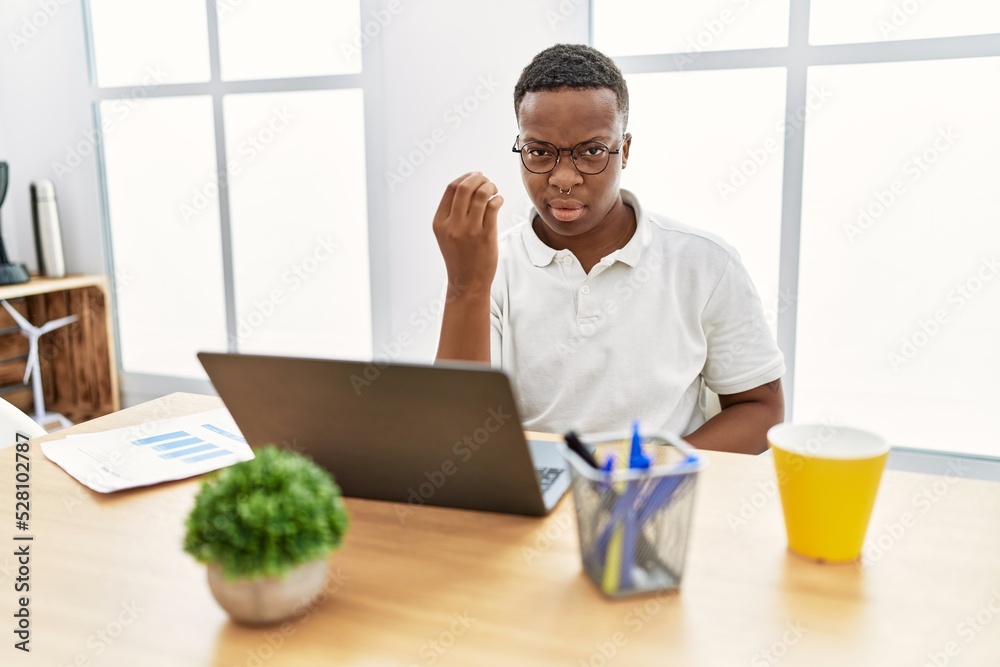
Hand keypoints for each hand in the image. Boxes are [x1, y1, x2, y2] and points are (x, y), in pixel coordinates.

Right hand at [432, 172, 503, 295]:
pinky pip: (493, 207)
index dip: (465, 177)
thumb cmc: (459, 256)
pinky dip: (498, 199)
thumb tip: (469, 184)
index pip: (451, 188)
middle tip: (486, 180)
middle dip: (478, 178)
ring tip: (494, 190)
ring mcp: (469, 230)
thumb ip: (453, 212)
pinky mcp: (486, 235)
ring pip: (481, 194)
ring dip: (490, 187)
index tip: (475, 176)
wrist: (467, 282)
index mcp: (440, 222)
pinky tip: (498, 201)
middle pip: (465, 187)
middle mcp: (452, 225)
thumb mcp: (446, 234)